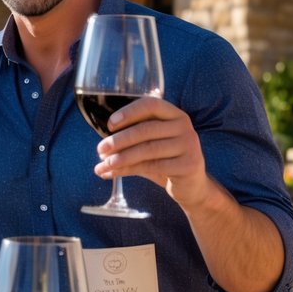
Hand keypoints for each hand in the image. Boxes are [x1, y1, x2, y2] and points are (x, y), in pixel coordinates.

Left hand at [93, 97, 212, 208]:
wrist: (192, 186)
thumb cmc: (166, 161)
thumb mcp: (152, 145)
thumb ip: (134, 139)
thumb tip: (103, 146)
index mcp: (174, 114)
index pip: (151, 105)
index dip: (129, 112)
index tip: (110, 124)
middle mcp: (184, 127)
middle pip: (145, 129)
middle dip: (119, 140)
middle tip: (100, 149)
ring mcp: (189, 146)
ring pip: (147, 150)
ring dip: (120, 158)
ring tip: (102, 165)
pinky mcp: (188, 165)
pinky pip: (152, 167)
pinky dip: (127, 170)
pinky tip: (112, 174)